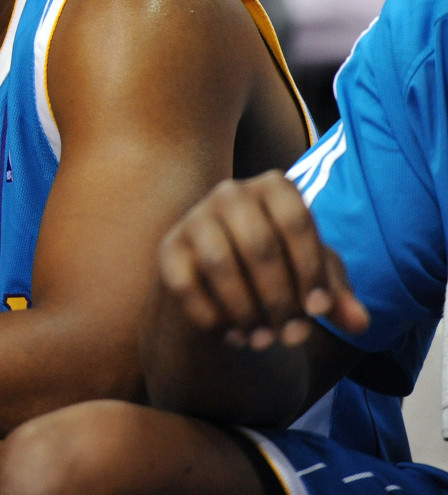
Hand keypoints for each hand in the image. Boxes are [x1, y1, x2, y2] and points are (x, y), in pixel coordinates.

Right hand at [157, 171, 369, 349]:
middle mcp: (230, 193)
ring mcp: (195, 218)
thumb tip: (360, 323)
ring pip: (220, 264)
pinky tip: (232, 337)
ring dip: (246, 311)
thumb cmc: (281, 266)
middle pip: (259, 246)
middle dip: (280, 300)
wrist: (221, 274)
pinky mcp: (169, 249)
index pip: (296, 221)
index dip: (311, 270)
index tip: (320, 312)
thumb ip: (337, 295)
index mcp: (274, 187)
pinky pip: (185, 284)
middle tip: (293, 338)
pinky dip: (211, 316)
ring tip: (263, 342)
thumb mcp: (314, 275)